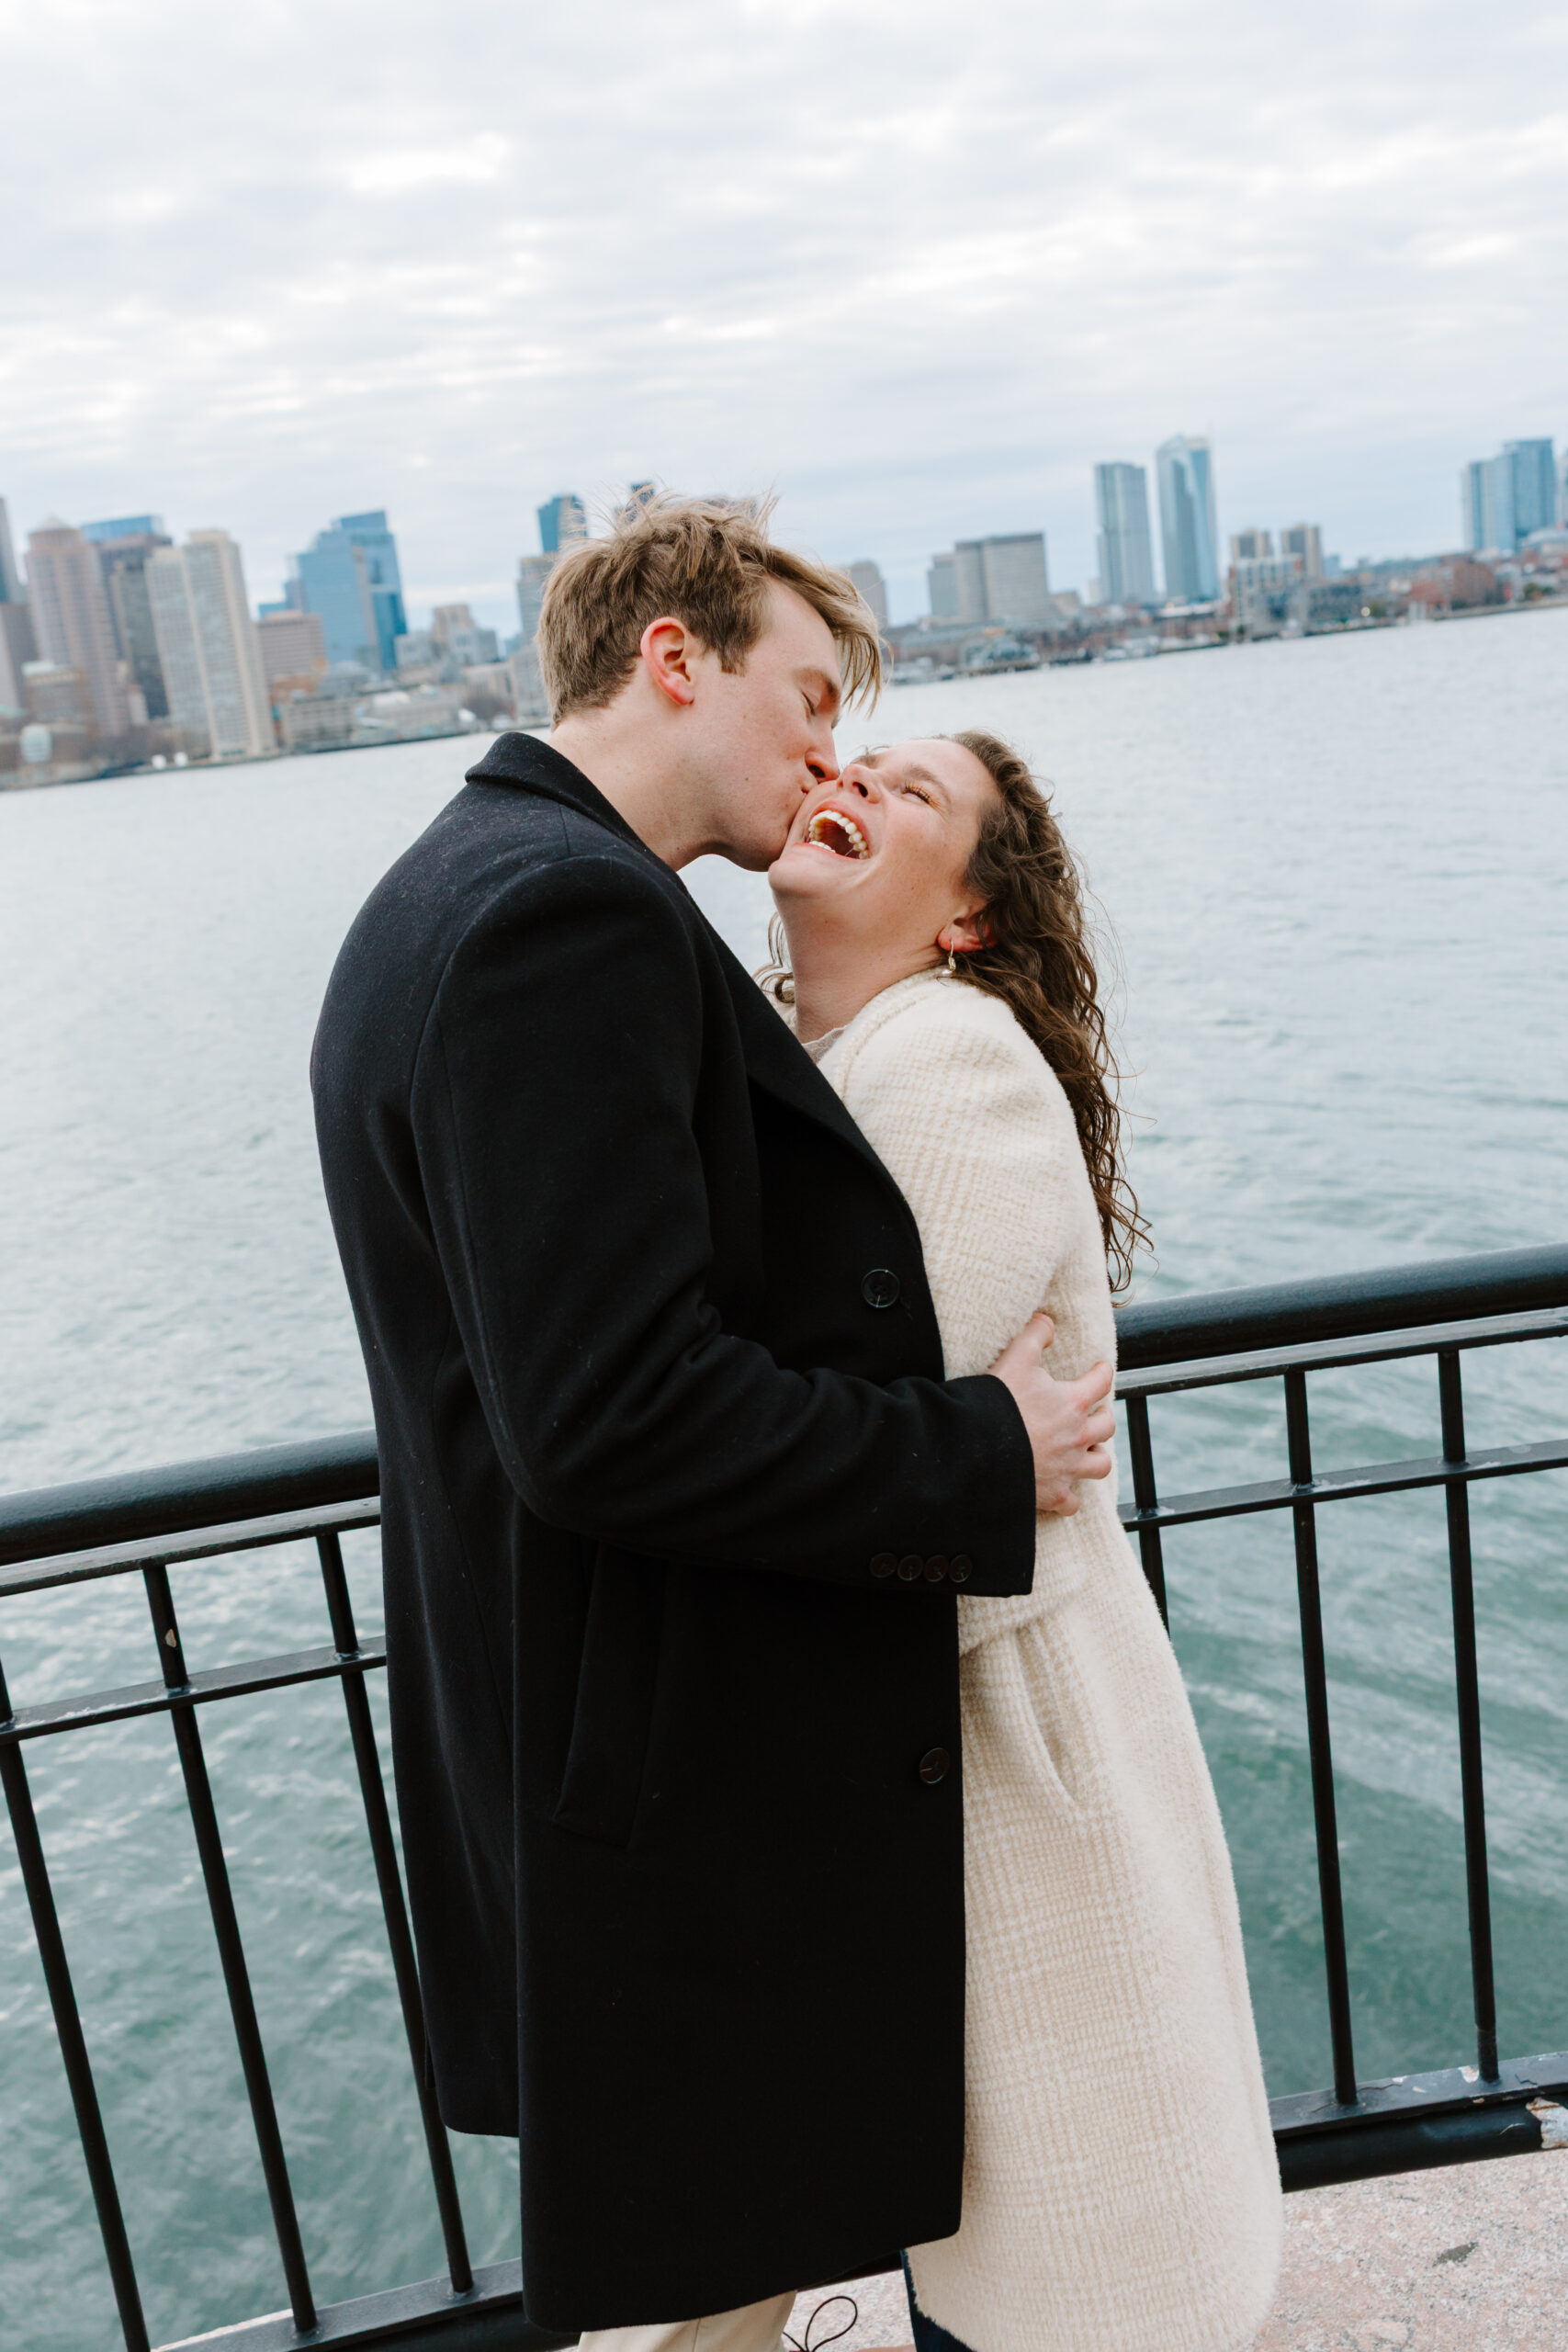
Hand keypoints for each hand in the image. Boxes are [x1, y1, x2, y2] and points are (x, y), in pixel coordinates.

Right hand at [989, 1312, 1114, 1516]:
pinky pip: (1073, 1503)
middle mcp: (1078, 1437)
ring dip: (1096, 1456)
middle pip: (1107, 1426)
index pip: (1101, 1381)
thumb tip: (1048, 1320)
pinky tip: (1063, 1491)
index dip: (1102, 1372)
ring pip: (1100, 1465)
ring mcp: (1068, 1468)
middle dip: (1102, 1417)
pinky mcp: (1052, 1494)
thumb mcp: (1015, 1357)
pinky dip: (1070, 1498)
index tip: (1101, 1369)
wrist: (977, 1451)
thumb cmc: (998, 1403)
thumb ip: (1035, 1334)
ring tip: (1087, 1451)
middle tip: (1092, 1412)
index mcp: (1073, 1402)